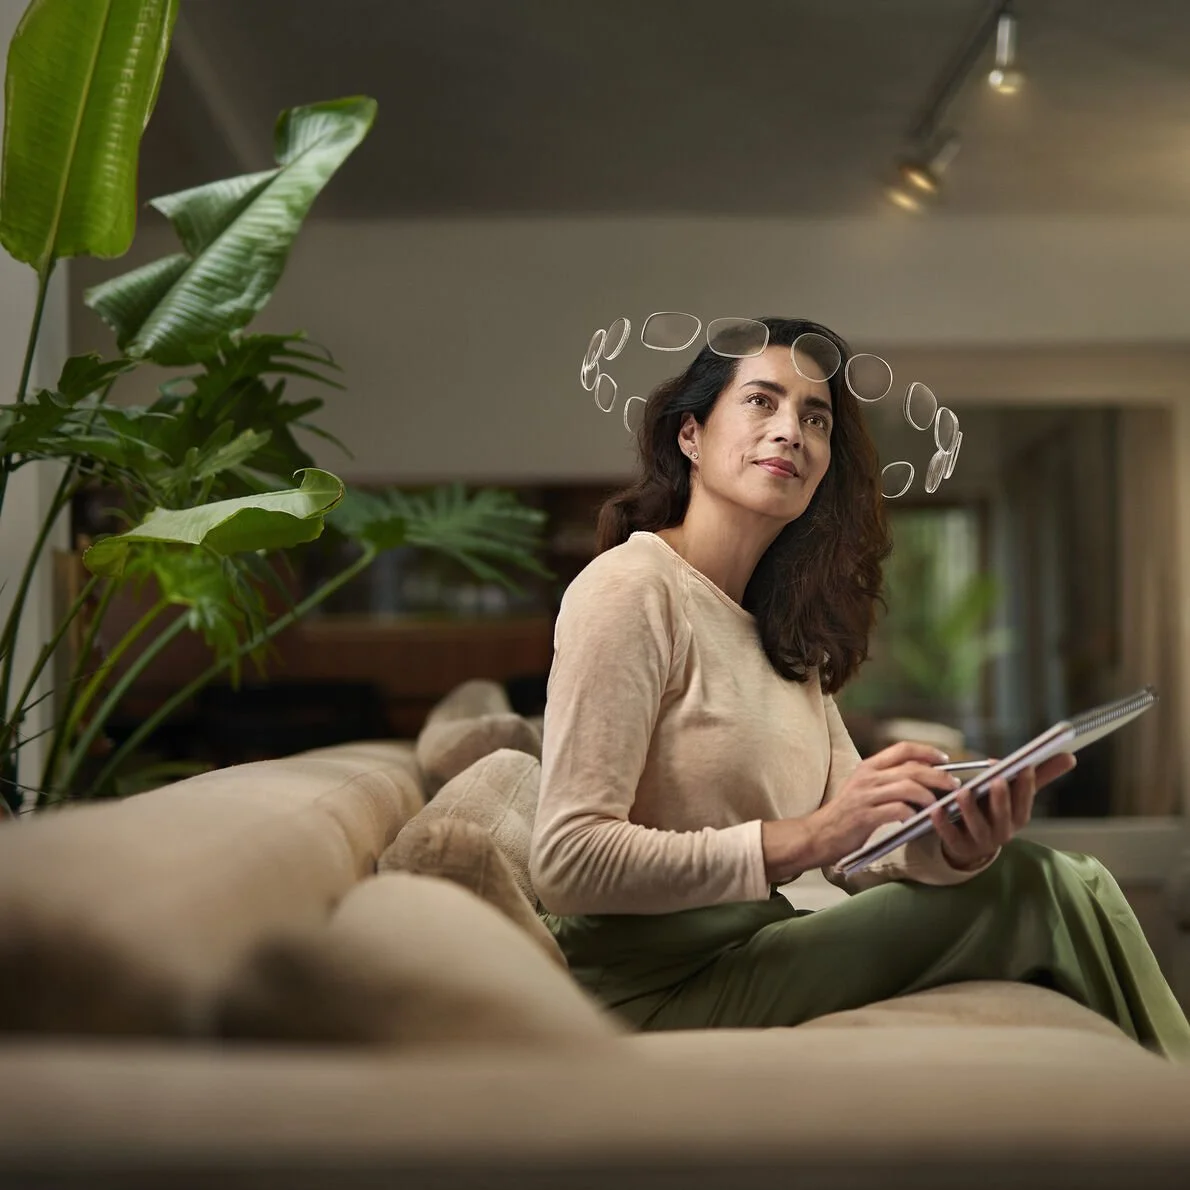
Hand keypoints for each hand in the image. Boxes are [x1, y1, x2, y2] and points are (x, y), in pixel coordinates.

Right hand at [796, 741, 965, 873]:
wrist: (819, 834)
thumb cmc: (846, 814)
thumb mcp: (863, 788)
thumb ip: (886, 780)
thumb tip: (922, 778)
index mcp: (868, 767)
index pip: (902, 748)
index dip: (927, 751)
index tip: (944, 759)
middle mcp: (867, 777)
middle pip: (912, 768)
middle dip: (939, 775)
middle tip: (954, 785)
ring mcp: (866, 796)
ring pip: (908, 787)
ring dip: (929, 796)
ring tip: (938, 805)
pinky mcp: (866, 816)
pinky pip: (898, 810)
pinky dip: (913, 815)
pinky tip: (917, 821)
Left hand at [931, 752, 1077, 869]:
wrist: (972, 846)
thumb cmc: (996, 811)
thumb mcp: (1016, 796)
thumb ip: (1039, 776)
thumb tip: (1070, 756)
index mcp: (1018, 818)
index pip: (1025, 802)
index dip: (1026, 785)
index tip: (1024, 765)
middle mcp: (1003, 832)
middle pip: (1004, 816)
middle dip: (1002, 798)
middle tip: (997, 779)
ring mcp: (980, 841)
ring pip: (977, 826)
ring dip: (971, 809)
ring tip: (963, 791)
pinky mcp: (958, 847)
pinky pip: (950, 837)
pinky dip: (943, 823)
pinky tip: (936, 809)